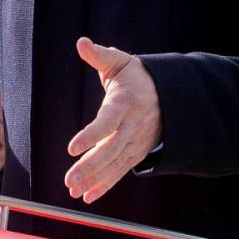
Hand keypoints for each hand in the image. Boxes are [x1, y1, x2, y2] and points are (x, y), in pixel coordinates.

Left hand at [64, 38, 161, 203]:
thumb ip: (99, 55)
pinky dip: (104, 185)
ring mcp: (135, 143)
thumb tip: (81, 42)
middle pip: (110, 150)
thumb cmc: (137, 76)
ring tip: (73, 191)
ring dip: (93, 180)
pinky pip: (119, 172)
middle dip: (89, 167)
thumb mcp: (120, 62)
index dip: (90, 135)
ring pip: (113, 165)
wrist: (170, 96)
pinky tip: (87, 196)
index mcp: (125, 104)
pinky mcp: (135, 153)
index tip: (72, 148)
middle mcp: (131, 127)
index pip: (107, 122)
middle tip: (69, 180)